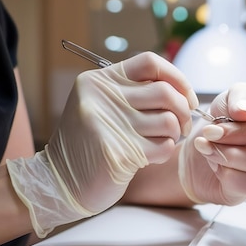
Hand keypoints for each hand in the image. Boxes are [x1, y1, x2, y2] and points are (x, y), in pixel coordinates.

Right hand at [7, 52, 197, 236]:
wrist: (60, 182)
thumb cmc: (91, 144)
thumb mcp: (102, 106)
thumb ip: (134, 92)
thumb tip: (182, 91)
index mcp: (99, 81)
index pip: (150, 62)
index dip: (176, 77)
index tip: (186, 96)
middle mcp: (102, 98)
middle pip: (165, 92)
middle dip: (184, 109)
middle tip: (183, 124)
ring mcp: (110, 125)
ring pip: (169, 120)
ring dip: (175, 133)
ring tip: (164, 140)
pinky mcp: (118, 153)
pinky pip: (163, 146)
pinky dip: (165, 151)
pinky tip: (151, 155)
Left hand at [178, 83, 245, 204]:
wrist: (195, 149)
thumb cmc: (217, 123)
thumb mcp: (227, 100)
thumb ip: (241, 96)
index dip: (244, 129)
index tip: (214, 126)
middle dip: (232, 146)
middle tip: (207, 135)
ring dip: (227, 158)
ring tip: (206, 148)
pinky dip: (226, 174)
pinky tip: (214, 165)